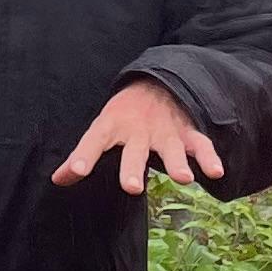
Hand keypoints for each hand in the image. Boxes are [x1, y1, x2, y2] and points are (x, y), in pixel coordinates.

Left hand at [54, 77, 223, 196]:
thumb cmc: (124, 115)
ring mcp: (165, 131)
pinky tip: (215, 172)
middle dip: (133, 168)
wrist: (158, 82)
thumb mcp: (101, 129)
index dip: (84, 156)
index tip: (76, 171)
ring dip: (176, 163)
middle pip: (135, 150)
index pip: (94, 139)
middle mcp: (138, 129)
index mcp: (112, 125)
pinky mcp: (187, 133)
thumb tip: (56, 181)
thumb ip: (81, 157)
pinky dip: (208, 157)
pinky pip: (200, 145)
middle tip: (132, 187)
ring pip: (170, 148)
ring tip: (183, 179)